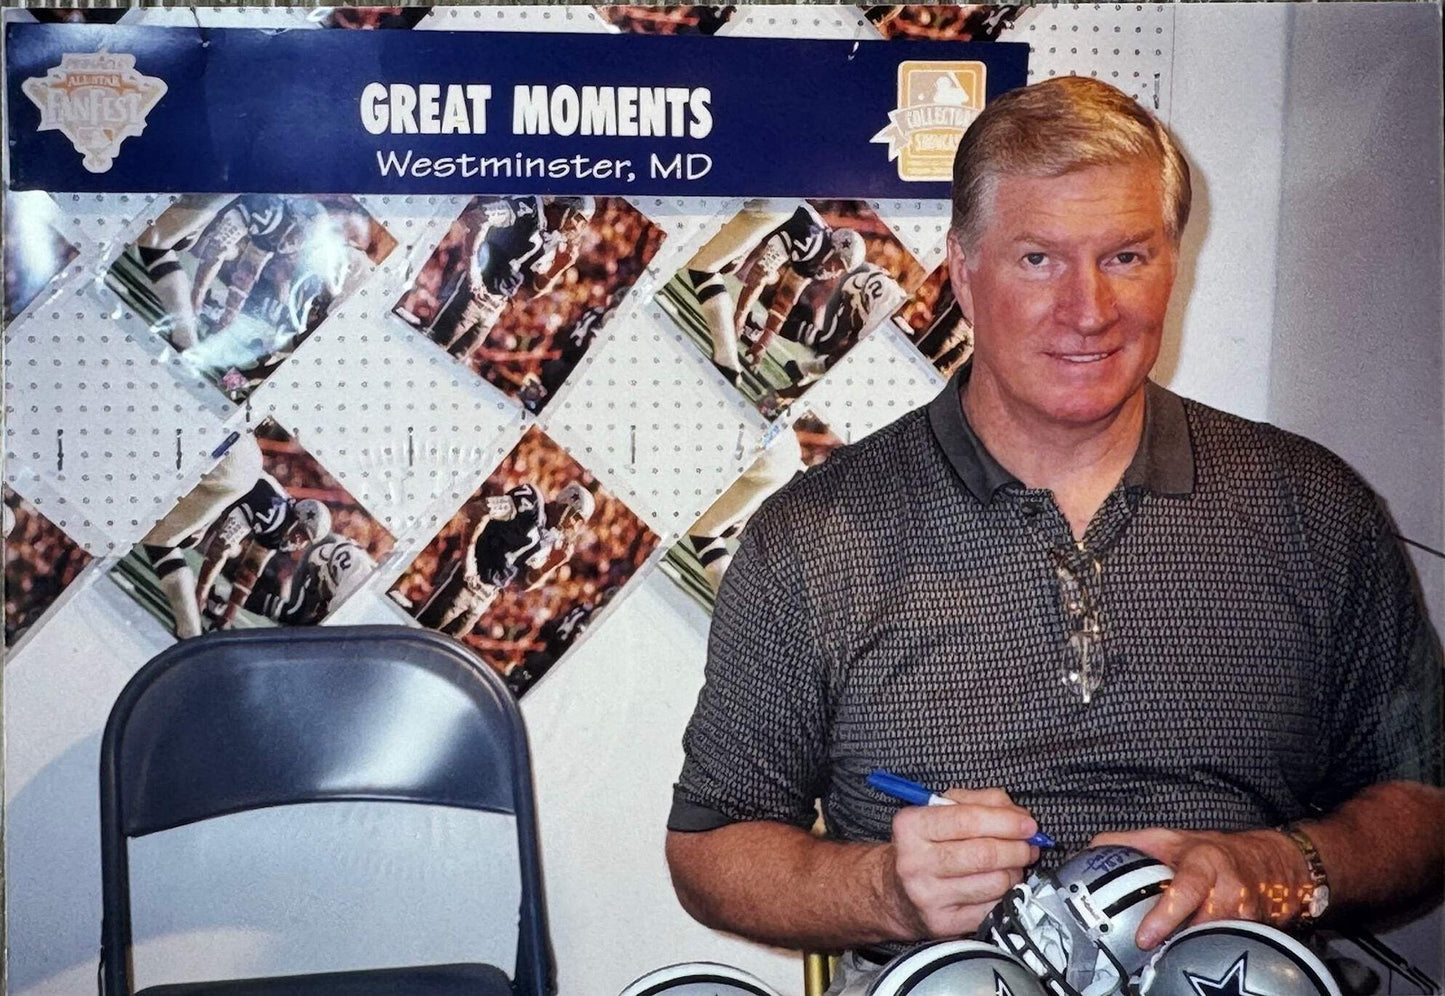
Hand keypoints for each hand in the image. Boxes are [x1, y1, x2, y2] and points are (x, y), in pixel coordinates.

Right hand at [888, 788, 1040, 938]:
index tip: (1028, 824)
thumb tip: (1018, 815)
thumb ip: (981, 802)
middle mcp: (915, 861)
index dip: (1006, 822)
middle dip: (1017, 848)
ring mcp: (928, 895)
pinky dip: (1005, 895)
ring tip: (1011, 865)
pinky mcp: (942, 923)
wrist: (896, 891)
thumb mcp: (942, 811)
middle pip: (984, 854)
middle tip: (1028, 845)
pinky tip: (998, 885)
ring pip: (994, 883)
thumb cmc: (925, 845)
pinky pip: (992, 908)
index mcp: (911, 826)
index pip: (968, 820)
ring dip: (1014, 872)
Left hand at [1091, 827, 1303, 948]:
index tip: (1144, 938)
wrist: (1267, 861)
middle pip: (1204, 923)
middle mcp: (1229, 889)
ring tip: (1168, 961)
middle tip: (1153, 956)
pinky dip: (1207, 954)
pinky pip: (1227, 947)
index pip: (1187, 889)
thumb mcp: (1170, 839)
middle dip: (1178, 941)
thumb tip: (1093, 850)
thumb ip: (1130, 843)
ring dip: (1191, 951)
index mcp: (1205, 863)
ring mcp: (1245, 914)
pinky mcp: (1253, 932)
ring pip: (1216, 940)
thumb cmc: (1211, 851)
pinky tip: (1190, 959)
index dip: (1166, 915)